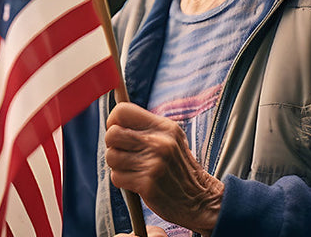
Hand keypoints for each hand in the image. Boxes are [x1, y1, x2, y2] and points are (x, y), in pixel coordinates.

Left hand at [105, 102, 223, 235]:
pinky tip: (137, 182)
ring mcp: (154, 163)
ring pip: (111, 156)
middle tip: (125, 153)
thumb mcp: (170, 138)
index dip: (113, 121)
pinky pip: (116, 177)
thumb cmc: (177, 167)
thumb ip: (145, 126)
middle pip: (112, 134)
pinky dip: (122, 181)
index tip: (119, 132)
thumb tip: (113, 118)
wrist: (199, 199)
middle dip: (113, 145)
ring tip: (134, 168)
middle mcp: (160, 142)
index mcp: (164, 127)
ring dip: (117, 165)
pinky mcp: (147, 184)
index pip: (122, 111)